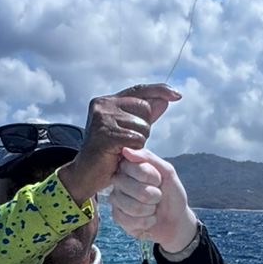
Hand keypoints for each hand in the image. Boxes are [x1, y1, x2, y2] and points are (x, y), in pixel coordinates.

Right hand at [60, 84, 180, 202]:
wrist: (85, 173)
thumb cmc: (107, 153)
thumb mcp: (128, 130)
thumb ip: (144, 116)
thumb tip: (164, 100)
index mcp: (107, 101)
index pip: (139, 90)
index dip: (160, 90)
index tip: (177, 95)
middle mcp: (103, 105)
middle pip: (145, 108)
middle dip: (144, 128)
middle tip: (128, 142)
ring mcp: (103, 118)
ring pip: (142, 126)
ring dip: (139, 142)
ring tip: (122, 149)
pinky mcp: (106, 134)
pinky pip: (136, 139)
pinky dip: (134, 150)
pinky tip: (121, 154)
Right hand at [109, 149, 198, 251]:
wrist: (176, 220)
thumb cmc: (172, 194)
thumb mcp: (168, 172)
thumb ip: (149, 158)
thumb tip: (125, 150)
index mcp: (129, 166)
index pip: (133, 167)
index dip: (152, 177)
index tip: (159, 181)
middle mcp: (119, 180)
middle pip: (132, 188)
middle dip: (153, 195)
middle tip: (157, 196)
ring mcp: (116, 199)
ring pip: (132, 206)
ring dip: (150, 210)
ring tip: (153, 208)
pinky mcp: (117, 217)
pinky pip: (129, 221)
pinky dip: (146, 222)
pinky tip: (148, 219)